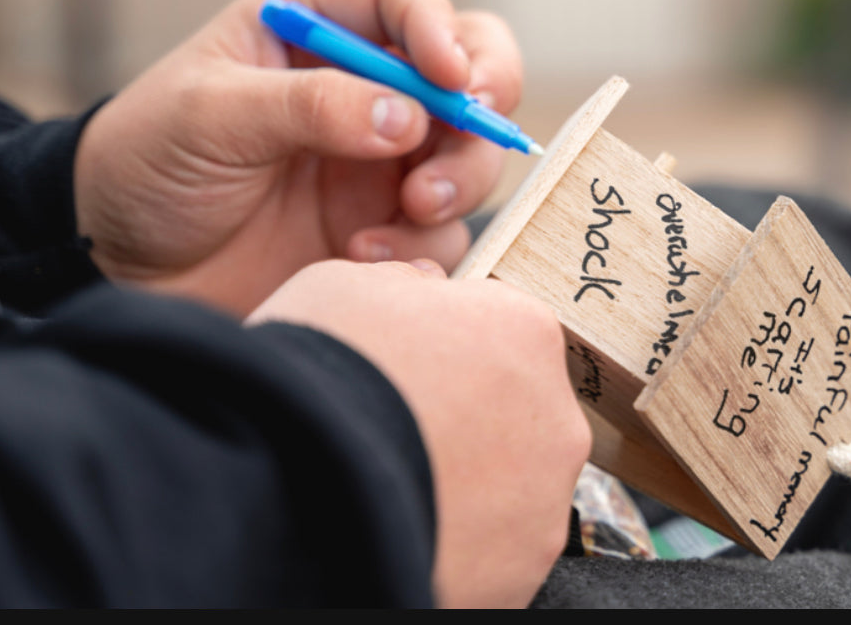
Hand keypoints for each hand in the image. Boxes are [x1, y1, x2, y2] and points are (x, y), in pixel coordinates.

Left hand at [74, 0, 523, 315]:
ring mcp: (380, 164)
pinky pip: (440, 235)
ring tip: (408, 211)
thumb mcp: (210, 115)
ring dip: (460, 182)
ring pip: (471, 158)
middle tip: (465, 139)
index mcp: (317, 31)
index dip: (441, 27)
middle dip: (482, 107)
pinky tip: (361, 261)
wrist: (121, 264)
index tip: (452, 79)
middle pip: (470, 74)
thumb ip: (308, 104)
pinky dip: (422, 247)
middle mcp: (365, 91)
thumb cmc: (149, 162)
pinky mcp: (382, 230)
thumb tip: (409, 116)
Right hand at [245, 260, 591, 607]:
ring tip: (397, 483)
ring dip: (467, 480)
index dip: (442, 346)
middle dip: (466, 415)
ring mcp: (544, 498)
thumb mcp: (346, 285)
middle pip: (513, 407)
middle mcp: (555, 414)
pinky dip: (461, 536)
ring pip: (510, 480)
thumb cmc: (322, 373)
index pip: (497, 329)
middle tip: (396, 428)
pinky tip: (408, 525)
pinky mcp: (524, 565)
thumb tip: (419, 291)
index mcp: (524, 330)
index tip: (402, 366)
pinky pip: (496, 542)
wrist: (294, 485)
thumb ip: (404, 285)